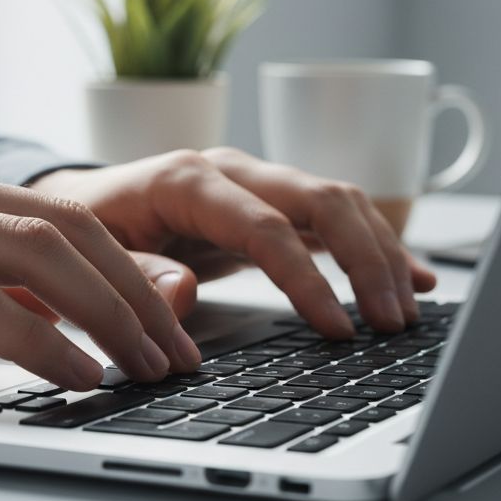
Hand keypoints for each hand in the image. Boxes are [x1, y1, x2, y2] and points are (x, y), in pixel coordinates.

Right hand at [0, 155, 199, 385]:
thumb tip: (61, 313)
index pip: (65, 216)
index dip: (130, 269)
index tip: (171, 321)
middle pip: (66, 230)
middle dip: (136, 293)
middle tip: (178, 352)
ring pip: (34, 255)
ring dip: (106, 315)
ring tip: (147, 368)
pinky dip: (39, 341)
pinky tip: (76, 377)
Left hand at [31, 147, 436, 338]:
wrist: (87, 200)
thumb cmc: (91, 226)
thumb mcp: (94, 253)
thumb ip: (134, 274)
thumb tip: (182, 292)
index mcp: (189, 179)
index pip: (266, 226)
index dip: (307, 279)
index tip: (339, 330)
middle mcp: (233, 170)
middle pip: (322, 198)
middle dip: (366, 259)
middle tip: (391, 323)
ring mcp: (257, 182)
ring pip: (339, 201)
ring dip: (380, 252)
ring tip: (408, 308)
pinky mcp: (271, 202)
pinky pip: (335, 216)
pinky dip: (375, 244)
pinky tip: (413, 276)